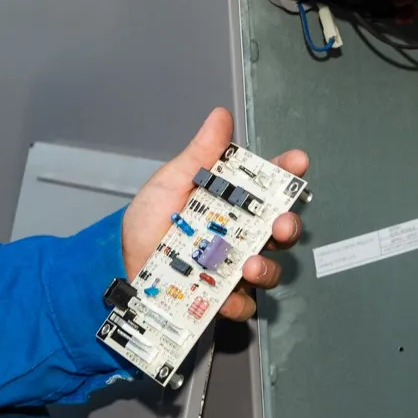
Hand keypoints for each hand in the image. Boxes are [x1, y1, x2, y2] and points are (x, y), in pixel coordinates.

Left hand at [121, 108, 307, 320]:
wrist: (121, 255)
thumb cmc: (150, 216)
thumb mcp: (175, 180)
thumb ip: (201, 153)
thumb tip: (220, 116)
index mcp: (231, 201)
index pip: (268, 185)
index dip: (286, 172)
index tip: (296, 162)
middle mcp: (239, 233)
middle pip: (278, 229)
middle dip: (288, 225)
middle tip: (282, 223)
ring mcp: (231, 265)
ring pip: (267, 269)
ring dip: (267, 267)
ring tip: (251, 264)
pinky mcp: (219, 295)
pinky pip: (240, 302)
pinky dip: (237, 301)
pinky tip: (228, 295)